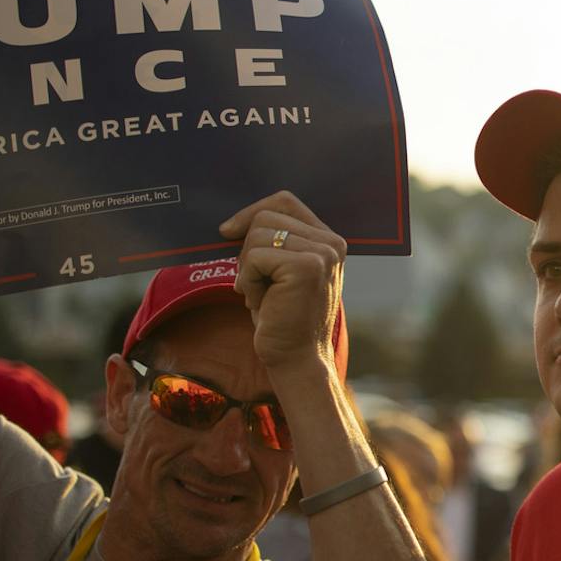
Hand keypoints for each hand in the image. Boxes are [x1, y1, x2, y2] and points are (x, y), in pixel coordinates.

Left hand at [217, 190, 346, 371]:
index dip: (251, 212)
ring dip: (247, 268)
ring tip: (262, 294)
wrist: (296, 358)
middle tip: (256, 282)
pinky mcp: (306, 267)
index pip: (284, 201)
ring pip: (257, 235)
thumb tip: (232, 223)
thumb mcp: (279, 272)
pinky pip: (254, 257)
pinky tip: (262, 302)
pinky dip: (248, 281)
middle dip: (247, 248)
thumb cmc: (282, 317)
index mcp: (328, 240)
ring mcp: (322, 253)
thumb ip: (273, 241)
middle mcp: (332, 243)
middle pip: (266, 215)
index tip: (228, 232)